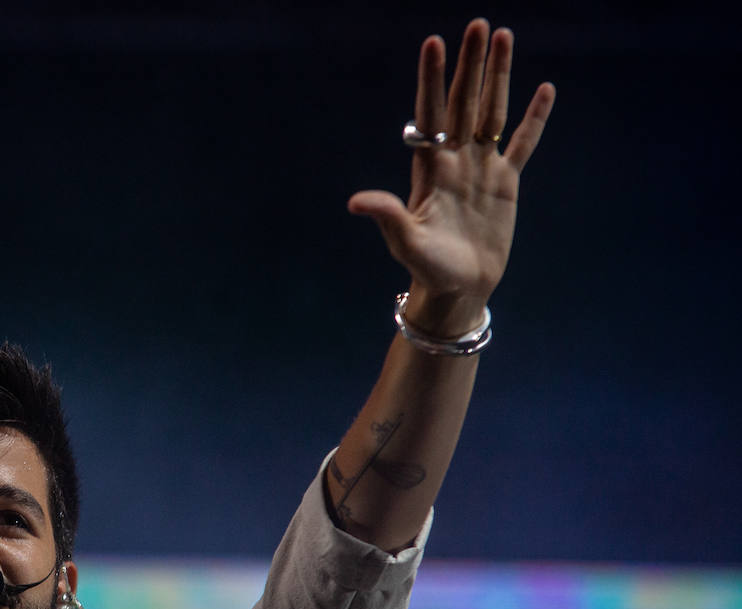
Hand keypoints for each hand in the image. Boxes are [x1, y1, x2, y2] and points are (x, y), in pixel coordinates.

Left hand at [348, 19, 554, 333]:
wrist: (458, 289)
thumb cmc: (427, 269)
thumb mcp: (406, 242)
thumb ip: (387, 216)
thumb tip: (355, 202)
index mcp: (430, 169)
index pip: (430, 114)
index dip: (432, 80)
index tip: (434, 42)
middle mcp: (455, 160)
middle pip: (463, 102)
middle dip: (470, 64)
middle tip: (478, 24)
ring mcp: (481, 168)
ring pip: (492, 111)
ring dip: (498, 76)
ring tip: (504, 36)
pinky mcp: (506, 183)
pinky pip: (522, 143)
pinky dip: (534, 119)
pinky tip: (544, 89)